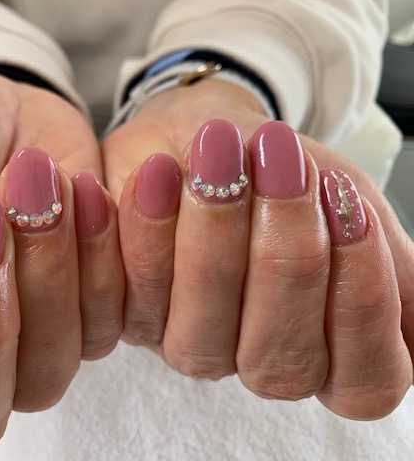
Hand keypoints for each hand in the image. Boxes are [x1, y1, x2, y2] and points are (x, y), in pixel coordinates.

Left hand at [103, 79, 413, 419]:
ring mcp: (185, 344)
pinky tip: (156, 174)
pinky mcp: (125, 315)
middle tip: (282, 164)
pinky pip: (130, 294)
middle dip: (286, 255)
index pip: (363, 381)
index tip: (346, 206)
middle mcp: (253, 361)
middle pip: (278, 360)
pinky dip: (146, 228)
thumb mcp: (348, 204)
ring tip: (218, 154)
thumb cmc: (281, 172)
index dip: (360, 299)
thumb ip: (388, 263)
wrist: (203, 130)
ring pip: (200, 334)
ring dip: (214, 236)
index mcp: (323, 351)